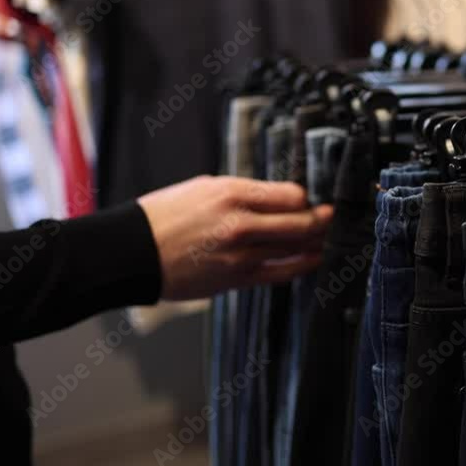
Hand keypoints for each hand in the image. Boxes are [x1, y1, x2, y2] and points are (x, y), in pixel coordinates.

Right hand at [138, 176, 332, 299]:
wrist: (133, 252)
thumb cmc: (165, 215)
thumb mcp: (204, 187)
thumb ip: (244, 192)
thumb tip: (278, 198)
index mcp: (231, 194)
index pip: (291, 195)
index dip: (306, 197)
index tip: (309, 198)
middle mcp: (240, 224)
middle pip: (300, 223)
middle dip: (322, 219)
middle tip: (332, 216)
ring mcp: (240, 254)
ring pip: (294, 248)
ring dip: (316, 242)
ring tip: (327, 236)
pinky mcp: (236, 278)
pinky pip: (280, 272)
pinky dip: (302, 264)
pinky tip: (314, 258)